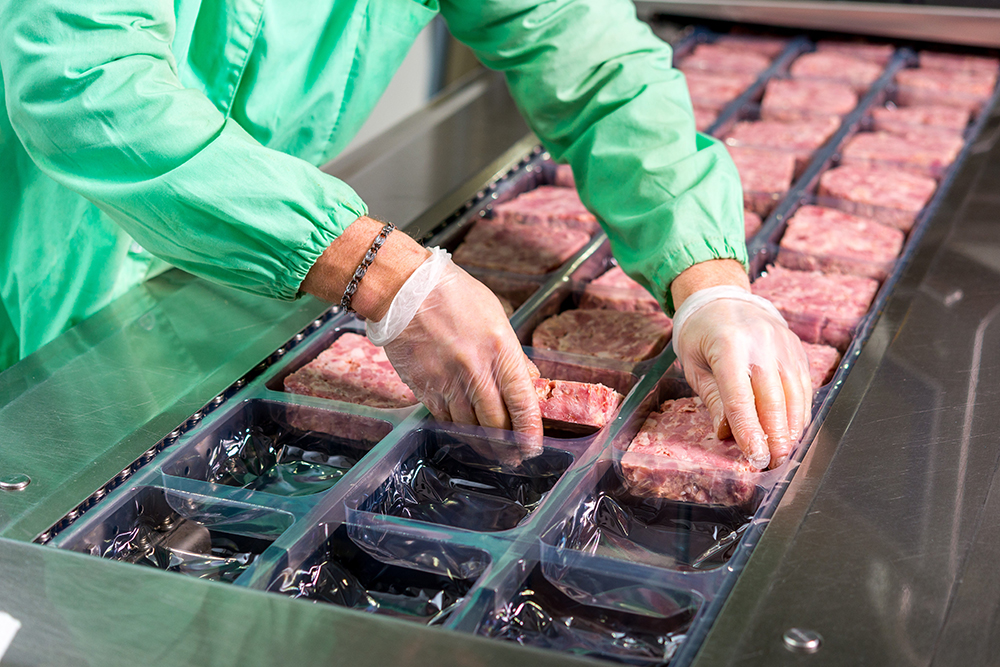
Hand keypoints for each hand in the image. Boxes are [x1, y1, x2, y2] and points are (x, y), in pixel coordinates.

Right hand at [383, 259, 543, 453]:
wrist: (405, 289)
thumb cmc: (453, 295)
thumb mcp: (495, 316)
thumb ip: (511, 353)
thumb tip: (527, 380)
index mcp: (500, 350)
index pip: (522, 403)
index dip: (530, 433)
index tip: (533, 448)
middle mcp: (475, 370)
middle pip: (495, 424)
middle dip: (506, 447)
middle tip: (512, 456)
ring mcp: (447, 381)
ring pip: (468, 427)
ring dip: (480, 443)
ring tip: (488, 449)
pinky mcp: (424, 387)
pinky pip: (444, 419)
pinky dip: (455, 429)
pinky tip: (461, 431)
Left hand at [671, 261, 811, 468]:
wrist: (721, 297)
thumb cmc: (701, 333)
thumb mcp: (694, 364)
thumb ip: (712, 398)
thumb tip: (726, 432)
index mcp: (729, 346)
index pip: (741, 397)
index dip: (750, 431)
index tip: (755, 457)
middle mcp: (761, 344)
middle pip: (774, 398)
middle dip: (776, 436)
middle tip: (774, 462)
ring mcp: (783, 345)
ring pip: (795, 394)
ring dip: (792, 428)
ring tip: (786, 452)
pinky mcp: (795, 348)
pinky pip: (803, 385)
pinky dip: (801, 411)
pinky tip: (795, 430)